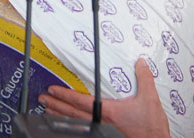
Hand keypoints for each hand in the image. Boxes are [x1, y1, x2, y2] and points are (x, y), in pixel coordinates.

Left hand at [39, 58, 170, 137]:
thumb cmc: (151, 128)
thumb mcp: (150, 99)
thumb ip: (144, 79)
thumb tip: (140, 63)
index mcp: (108, 111)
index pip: (81, 101)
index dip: (65, 95)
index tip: (52, 90)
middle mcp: (101, 122)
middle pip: (72, 114)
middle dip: (56, 105)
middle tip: (43, 99)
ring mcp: (102, 130)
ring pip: (75, 123)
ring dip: (60, 116)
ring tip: (47, 111)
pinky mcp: (106, 135)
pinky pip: (84, 129)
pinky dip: (72, 125)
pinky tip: (67, 124)